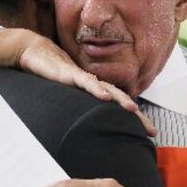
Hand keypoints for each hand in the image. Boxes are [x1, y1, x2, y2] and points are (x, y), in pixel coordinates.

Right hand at [0, 28, 155, 135]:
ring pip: (108, 90)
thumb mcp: (64, 97)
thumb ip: (76, 108)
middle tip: (152, 131)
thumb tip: (84, 130)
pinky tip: (106, 97)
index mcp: (94, 90)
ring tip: (134, 111)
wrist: (34, 52)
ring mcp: (83, 78)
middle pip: (121, 99)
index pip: (118, 105)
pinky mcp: (70, 74)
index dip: (134, 119)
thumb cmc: (49, 74)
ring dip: (122, 100)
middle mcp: (93, 84)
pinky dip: (97, 89)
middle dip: (137, 116)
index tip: (149, 134)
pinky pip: (86, 82)